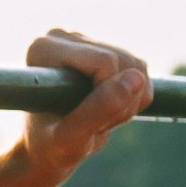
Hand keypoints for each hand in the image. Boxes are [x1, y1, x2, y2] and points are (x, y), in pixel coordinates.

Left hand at [17, 27, 149, 175]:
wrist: (50, 149)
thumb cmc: (51, 148)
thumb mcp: (70, 139)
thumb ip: (99, 109)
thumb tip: (137, 78)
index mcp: (43, 49)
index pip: (105, 62)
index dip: (110, 98)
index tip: (85, 122)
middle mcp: (62, 37)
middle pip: (123, 61)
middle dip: (120, 101)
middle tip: (95, 126)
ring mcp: (85, 41)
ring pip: (138, 66)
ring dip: (129, 102)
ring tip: (99, 120)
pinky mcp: (106, 49)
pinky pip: (142, 69)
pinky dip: (136, 98)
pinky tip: (109, 109)